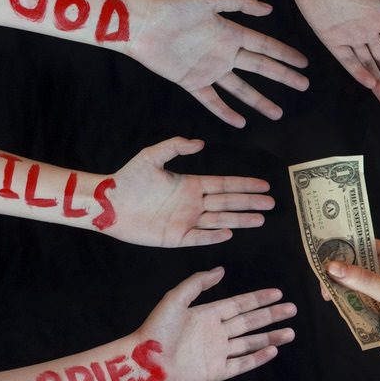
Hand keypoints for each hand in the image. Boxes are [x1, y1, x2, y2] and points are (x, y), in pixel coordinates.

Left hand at [107, 136, 272, 247]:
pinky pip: (200, 237)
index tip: (263, 185)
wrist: (108, 203)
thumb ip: (175, 147)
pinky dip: (214, 235)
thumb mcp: (151, 156)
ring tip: (261, 219)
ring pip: (220, 219)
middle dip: (250, 203)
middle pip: (229, 202)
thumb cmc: (128, 179)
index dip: (244, 185)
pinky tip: (229, 233)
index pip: (225, 185)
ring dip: (240, 219)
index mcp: (190, 184)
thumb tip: (200, 143)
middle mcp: (193, 203)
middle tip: (271, 203)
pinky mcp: (176, 237)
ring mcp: (186, 221)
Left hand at [127, 0, 308, 126]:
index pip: (264, 46)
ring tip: (278, 113)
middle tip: (303, 86)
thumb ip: (239, 2)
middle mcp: (224, 53)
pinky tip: (240, 122)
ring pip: (241, 89)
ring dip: (260, 101)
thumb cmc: (173, 8)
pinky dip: (226, 112)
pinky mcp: (192, 82)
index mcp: (230, 32)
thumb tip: (268, 9)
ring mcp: (209, 69)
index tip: (303, 63)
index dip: (284, 54)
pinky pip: (212, 100)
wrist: (143, 24)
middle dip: (282, 77)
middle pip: (260, 68)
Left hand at [135, 267, 295, 380]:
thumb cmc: (155, 330)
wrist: (143, 362)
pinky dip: (258, 358)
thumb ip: (198, 284)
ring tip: (291, 332)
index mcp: (208, 314)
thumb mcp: (175, 299)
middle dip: (272, 316)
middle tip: (292, 310)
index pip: (240, 304)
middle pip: (251, 322)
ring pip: (251, 343)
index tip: (278, 293)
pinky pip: (241, 364)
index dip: (259, 299)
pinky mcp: (216, 372)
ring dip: (271, 337)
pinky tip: (273, 351)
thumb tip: (221, 270)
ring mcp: (217, 353)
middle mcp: (216, 332)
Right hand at [323, 239, 379, 369]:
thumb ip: (364, 280)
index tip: (320, 247)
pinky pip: (350, 302)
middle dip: (336, 268)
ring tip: (327, 294)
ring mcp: (375, 292)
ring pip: (348, 284)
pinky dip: (342, 302)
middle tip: (320, 275)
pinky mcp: (370, 310)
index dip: (343, 243)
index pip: (363, 243)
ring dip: (337, 287)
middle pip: (351, 264)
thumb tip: (333, 268)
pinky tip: (335, 304)